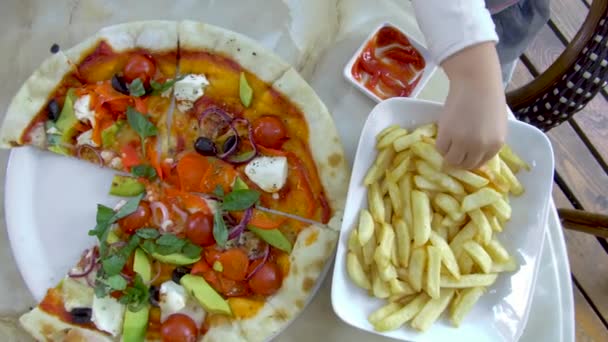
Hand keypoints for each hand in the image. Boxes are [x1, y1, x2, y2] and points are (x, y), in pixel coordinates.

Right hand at [435, 42, 506, 169]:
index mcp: (496, 145)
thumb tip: (474, 151)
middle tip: (452, 151)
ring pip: (451, 159)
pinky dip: (440, 143)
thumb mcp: (496, 125)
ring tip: (447, 141)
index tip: (462, 155)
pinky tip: (443, 132)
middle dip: (458, 160)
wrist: (476, 81)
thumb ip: (488, 140)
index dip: (469, 160)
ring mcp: (463, 142)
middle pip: (465, 165)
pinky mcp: (448, 134)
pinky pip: (440, 148)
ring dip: (447, 153)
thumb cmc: (488, 97)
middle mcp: (480, 147)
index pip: (479, 164)